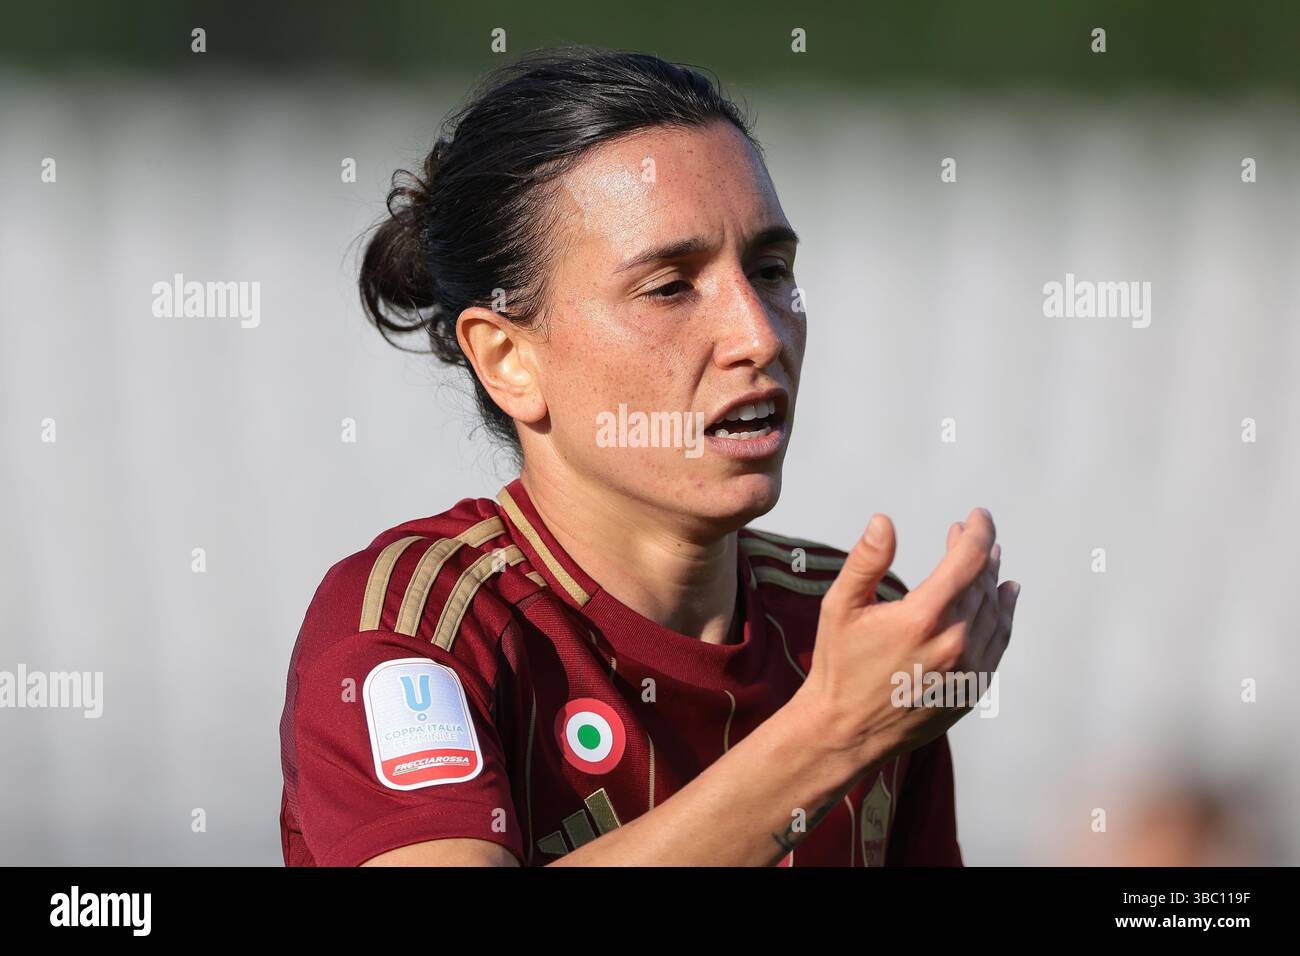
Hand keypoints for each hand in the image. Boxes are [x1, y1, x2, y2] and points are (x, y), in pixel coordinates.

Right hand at [793, 507, 1018, 774]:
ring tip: (992, 560)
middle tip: (968, 533)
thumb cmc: (840, 665)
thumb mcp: (840, 607)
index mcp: (922, 617)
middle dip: (979, 552)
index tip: (977, 515)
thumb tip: (884, 521)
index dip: (977, 531)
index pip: (968, 559)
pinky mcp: (973, 688)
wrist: (848, 730)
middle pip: (982, 582)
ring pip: (995, 612)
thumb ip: (866, 561)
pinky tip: (1003, 598)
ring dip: (994, 580)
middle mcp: (954, 642)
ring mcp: (968, 669)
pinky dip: (1005, 615)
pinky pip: (999, 643)